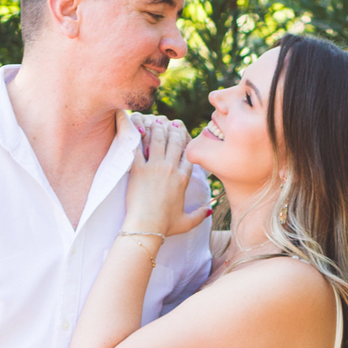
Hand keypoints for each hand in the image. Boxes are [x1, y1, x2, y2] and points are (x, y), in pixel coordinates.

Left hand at [126, 116, 211, 240]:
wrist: (146, 227)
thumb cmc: (165, 226)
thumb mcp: (187, 222)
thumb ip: (200, 215)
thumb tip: (210, 210)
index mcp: (183, 178)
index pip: (188, 155)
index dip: (187, 143)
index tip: (183, 136)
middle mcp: (171, 169)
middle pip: (175, 141)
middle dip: (173, 130)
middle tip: (170, 123)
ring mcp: (154, 167)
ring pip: (158, 139)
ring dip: (157, 127)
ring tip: (155, 120)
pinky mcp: (138, 169)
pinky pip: (138, 147)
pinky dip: (138, 135)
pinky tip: (137, 128)